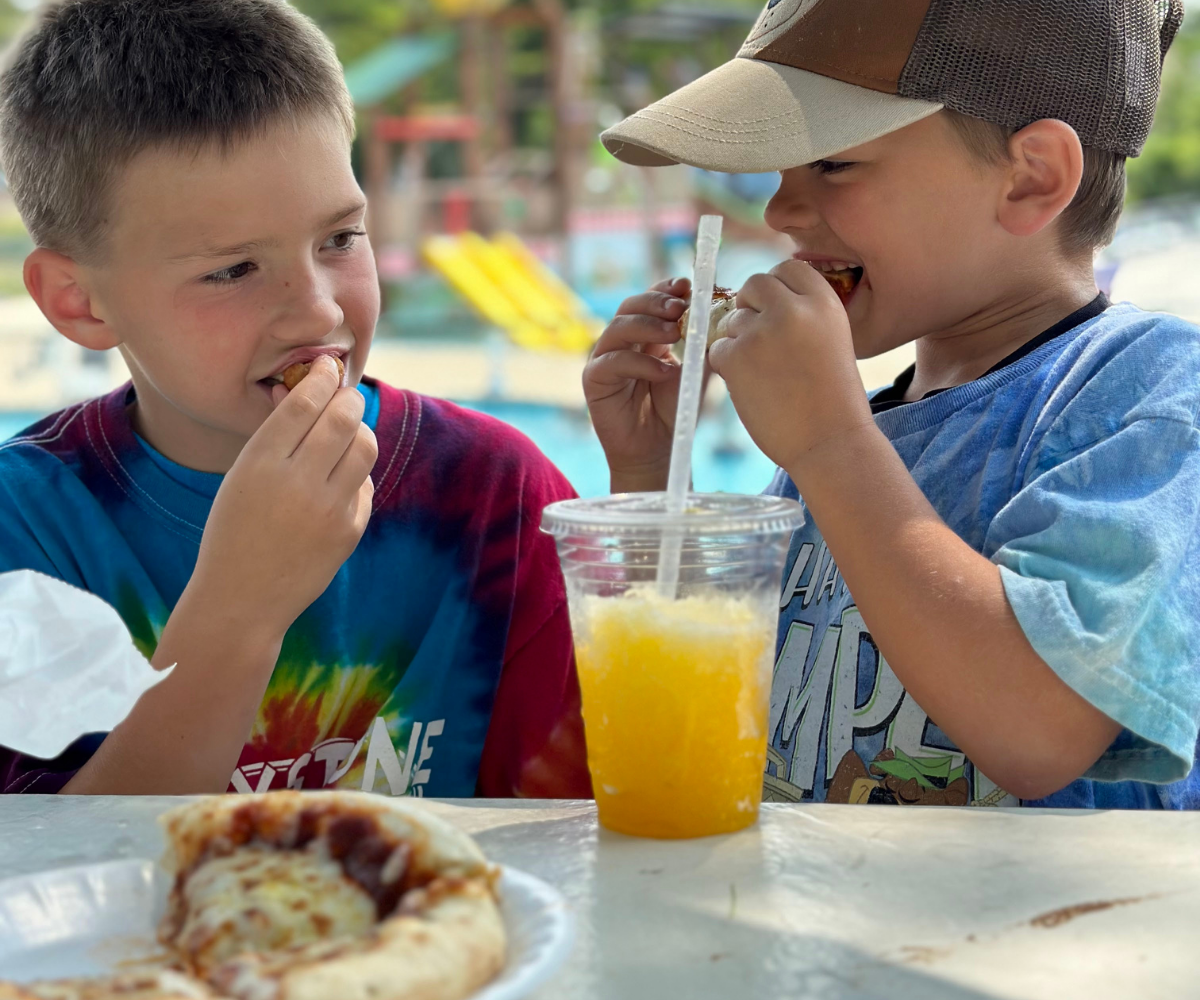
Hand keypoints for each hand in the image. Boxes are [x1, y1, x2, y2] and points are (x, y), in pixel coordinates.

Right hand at [190, 355, 377, 639]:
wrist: (242, 598)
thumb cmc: (234, 528)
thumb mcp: (240, 476)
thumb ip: (274, 434)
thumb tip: (303, 388)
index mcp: (260, 462)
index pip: (306, 401)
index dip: (322, 377)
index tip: (327, 366)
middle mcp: (297, 482)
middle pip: (344, 416)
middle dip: (348, 398)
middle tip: (344, 396)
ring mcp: (329, 509)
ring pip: (364, 446)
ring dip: (358, 431)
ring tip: (345, 434)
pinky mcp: (349, 531)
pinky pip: (364, 484)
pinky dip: (354, 474)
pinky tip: (337, 479)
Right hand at [583, 278, 689, 492]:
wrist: (657, 450)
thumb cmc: (675, 410)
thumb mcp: (695, 371)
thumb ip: (702, 344)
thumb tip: (718, 312)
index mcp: (645, 334)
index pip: (650, 299)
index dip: (666, 288)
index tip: (687, 285)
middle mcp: (621, 341)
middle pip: (630, 305)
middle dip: (656, 301)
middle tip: (680, 307)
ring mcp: (604, 358)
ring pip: (618, 327)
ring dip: (647, 325)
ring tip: (674, 333)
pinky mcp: (594, 380)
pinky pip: (612, 362)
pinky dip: (639, 363)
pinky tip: (664, 371)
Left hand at [708, 261, 872, 476]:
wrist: (831, 443)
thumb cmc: (833, 400)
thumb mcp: (832, 340)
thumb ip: (803, 315)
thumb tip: (760, 300)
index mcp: (824, 302)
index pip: (787, 268)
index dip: (777, 288)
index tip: (776, 310)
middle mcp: (792, 309)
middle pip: (755, 284)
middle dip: (751, 306)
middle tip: (759, 336)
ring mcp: (761, 332)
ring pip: (733, 320)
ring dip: (740, 341)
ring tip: (765, 374)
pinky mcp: (736, 358)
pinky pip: (717, 348)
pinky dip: (727, 365)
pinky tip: (751, 386)